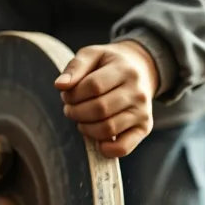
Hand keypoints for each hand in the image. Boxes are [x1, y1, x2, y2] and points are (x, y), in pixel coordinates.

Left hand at [54, 40, 158, 157]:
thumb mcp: (93, 55)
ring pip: (108, 129)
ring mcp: (143, 112)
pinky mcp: (144, 128)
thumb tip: (60, 85)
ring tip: (82, 120)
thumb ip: (75, 67)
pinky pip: (123, 147)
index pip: (93, 86)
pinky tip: (97, 140)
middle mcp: (138, 92)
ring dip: (86, 129)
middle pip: (99, 109)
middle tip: (71, 109)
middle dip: (76, 112)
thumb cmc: (110, 64)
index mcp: (125, 70)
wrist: (142, 69)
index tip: (67, 96)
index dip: (73, 95)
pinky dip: (106, 149)